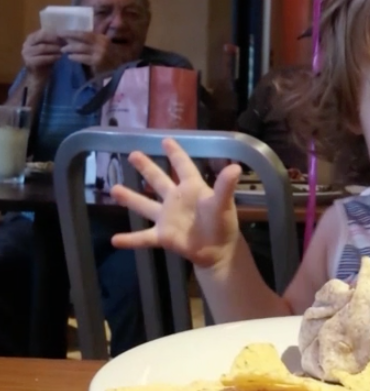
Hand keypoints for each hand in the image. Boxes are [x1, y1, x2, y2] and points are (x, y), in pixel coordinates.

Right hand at [21, 30, 61, 79]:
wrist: (38, 76)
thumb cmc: (45, 61)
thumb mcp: (49, 49)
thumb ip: (53, 42)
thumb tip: (66, 36)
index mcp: (31, 38)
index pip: (43, 32)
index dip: (55, 35)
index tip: (65, 37)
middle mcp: (26, 44)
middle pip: (41, 37)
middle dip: (55, 40)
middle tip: (65, 43)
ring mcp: (26, 53)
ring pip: (42, 47)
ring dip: (55, 49)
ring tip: (64, 51)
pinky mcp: (29, 62)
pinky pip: (42, 58)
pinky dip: (52, 57)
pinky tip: (59, 57)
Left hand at [59, 31, 117, 72]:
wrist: (119, 67)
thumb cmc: (110, 54)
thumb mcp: (104, 42)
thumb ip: (96, 35)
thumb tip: (83, 29)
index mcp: (101, 37)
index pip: (83, 33)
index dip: (71, 32)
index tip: (60, 32)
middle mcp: (101, 44)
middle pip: (81, 40)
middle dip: (67, 40)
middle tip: (58, 40)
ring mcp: (99, 53)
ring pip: (80, 48)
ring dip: (69, 49)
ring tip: (63, 50)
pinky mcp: (97, 62)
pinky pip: (82, 58)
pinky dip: (75, 57)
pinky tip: (70, 57)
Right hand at [110, 138, 241, 268]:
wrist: (219, 250)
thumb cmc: (223, 223)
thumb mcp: (223, 203)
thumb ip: (225, 186)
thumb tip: (236, 167)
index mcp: (191, 188)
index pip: (183, 166)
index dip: (175, 153)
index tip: (166, 140)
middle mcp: (176, 200)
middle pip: (159, 180)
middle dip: (147, 167)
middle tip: (133, 154)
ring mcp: (167, 218)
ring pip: (145, 205)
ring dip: (130, 198)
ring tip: (113, 189)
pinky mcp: (163, 236)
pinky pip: (143, 237)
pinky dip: (130, 240)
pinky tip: (115, 240)